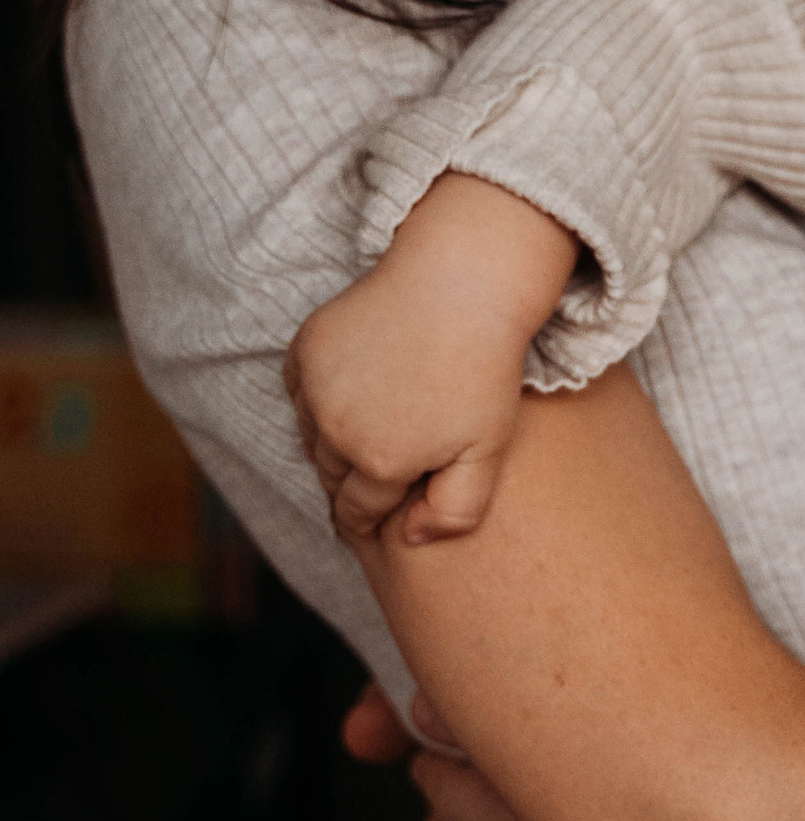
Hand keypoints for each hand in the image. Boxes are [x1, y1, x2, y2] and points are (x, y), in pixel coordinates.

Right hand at [287, 174, 579, 545]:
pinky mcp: (305, 347)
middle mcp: (335, 430)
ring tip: (371, 430)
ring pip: (312, 437)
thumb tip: (410, 539)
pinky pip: (300, 393)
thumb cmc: (485, 367)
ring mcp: (315, 386)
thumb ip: (455, 509)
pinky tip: (353, 390)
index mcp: (379, 463)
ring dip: (334, 441)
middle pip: (332, 476)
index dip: (369, 519)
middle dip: (352, 482)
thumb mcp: (488, 448)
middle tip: (378, 472)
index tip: (378, 518)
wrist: (463, 281)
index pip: (357, 512)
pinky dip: (318, 399)